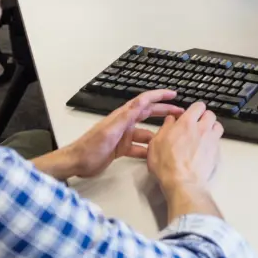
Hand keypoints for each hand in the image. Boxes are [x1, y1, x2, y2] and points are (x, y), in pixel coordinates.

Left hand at [36, 89, 180, 180]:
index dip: (159, 95)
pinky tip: (156, 154)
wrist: (77, 163)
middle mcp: (125, 123)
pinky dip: (148, 150)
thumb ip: (126, 116)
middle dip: (164, 111)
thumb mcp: (110, 131)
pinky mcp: (122, 148)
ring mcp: (124, 136)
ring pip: (146, 131)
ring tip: (172, 136)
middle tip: (180, 113)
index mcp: (123, 116)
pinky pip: (139, 147)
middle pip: (148, 113)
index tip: (174, 94)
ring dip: (158, 133)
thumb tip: (142, 101)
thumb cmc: (91, 146)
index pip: (144, 101)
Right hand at [146, 100, 223, 191]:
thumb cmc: (167, 164)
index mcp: (186, 123)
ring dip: (212, 128)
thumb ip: (165, 128)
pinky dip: (214, 142)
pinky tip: (206, 148)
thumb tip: (170, 120)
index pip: (198, 106)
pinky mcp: (216, 152)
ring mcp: (211, 140)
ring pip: (218, 126)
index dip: (195, 109)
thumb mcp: (155, 144)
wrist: (183, 182)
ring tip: (204, 135)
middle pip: (210, 114)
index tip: (191, 114)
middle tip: (197, 125)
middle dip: (205, 117)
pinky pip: (218, 141)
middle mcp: (202, 128)